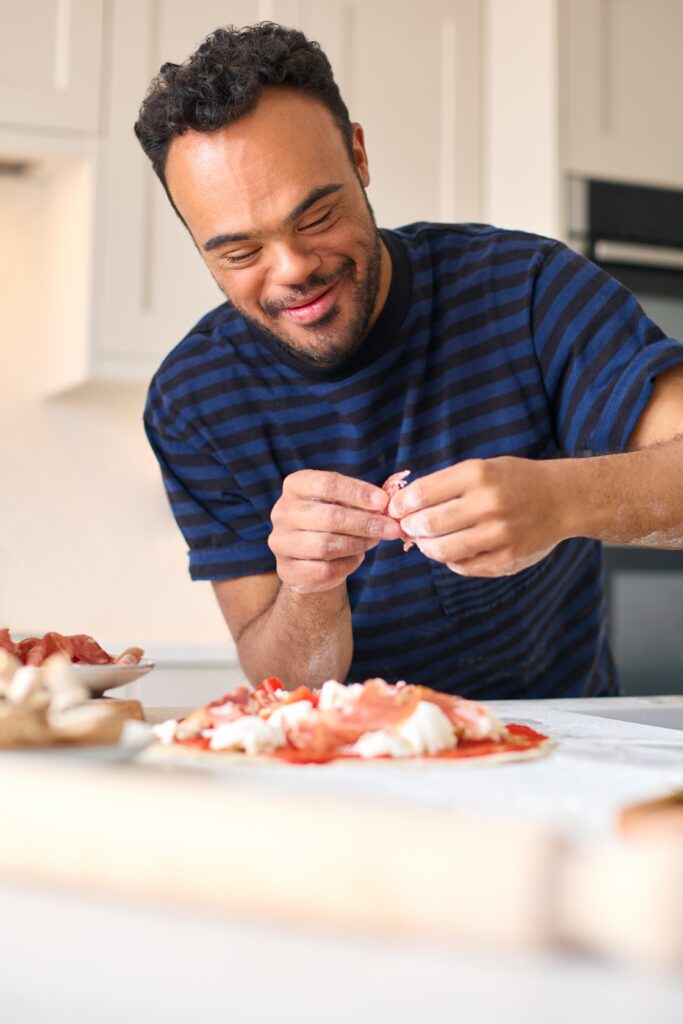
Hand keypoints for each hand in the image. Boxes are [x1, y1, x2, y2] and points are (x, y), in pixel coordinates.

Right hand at [269, 470, 400, 592]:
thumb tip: (385, 507)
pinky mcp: (286, 569)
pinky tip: (356, 558)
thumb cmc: (332, 522)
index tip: (383, 502)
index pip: (327, 484)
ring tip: (375, 541)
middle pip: (329, 517)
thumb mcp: (342, 503)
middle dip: (365, 523)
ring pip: (325, 545)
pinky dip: (347, 564)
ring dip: (358, 544)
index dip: (357, 492)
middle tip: (391, 528)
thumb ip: (360, 502)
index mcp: (295, 486)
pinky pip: (323, 569)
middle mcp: (282, 512)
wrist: (311, 558)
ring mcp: (281, 542)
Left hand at [387, 457, 566, 576]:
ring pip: (441, 550)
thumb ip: (445, 485)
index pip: (421, 493)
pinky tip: (454, 548)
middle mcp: (488, 504)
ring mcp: (498, 534)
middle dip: (410, 527)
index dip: (400, 505)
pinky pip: (462, 566)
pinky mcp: (506, 559)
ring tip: (427, 540)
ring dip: (426, 546)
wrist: (563, 499)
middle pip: (427, 524)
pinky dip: (450, 560)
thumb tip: (402, 505)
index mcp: (477, 475)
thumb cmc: (514, 481)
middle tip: (408, 527)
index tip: (395, 509)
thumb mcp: (481, 468)